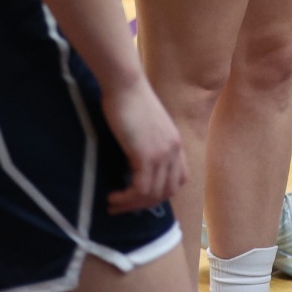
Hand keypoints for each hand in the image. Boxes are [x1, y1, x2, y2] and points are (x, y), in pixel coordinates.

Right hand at [99, 78, 186, 212]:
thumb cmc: (128, 102)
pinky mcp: (147, 154)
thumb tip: (132, 167)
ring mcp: (163, 153)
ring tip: (112, 204)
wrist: (126, 85)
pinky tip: (112, 196)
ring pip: (153, 193)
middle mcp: (174, 150)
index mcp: (175, 144)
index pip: (178, 180)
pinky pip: (141, 188)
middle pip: (167, 191)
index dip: (160, 193)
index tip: (138, 198)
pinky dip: (126, 198)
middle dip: (143, 204)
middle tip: (121, 207)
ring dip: (131, 204)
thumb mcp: (144, 128)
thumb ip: (146, 147)